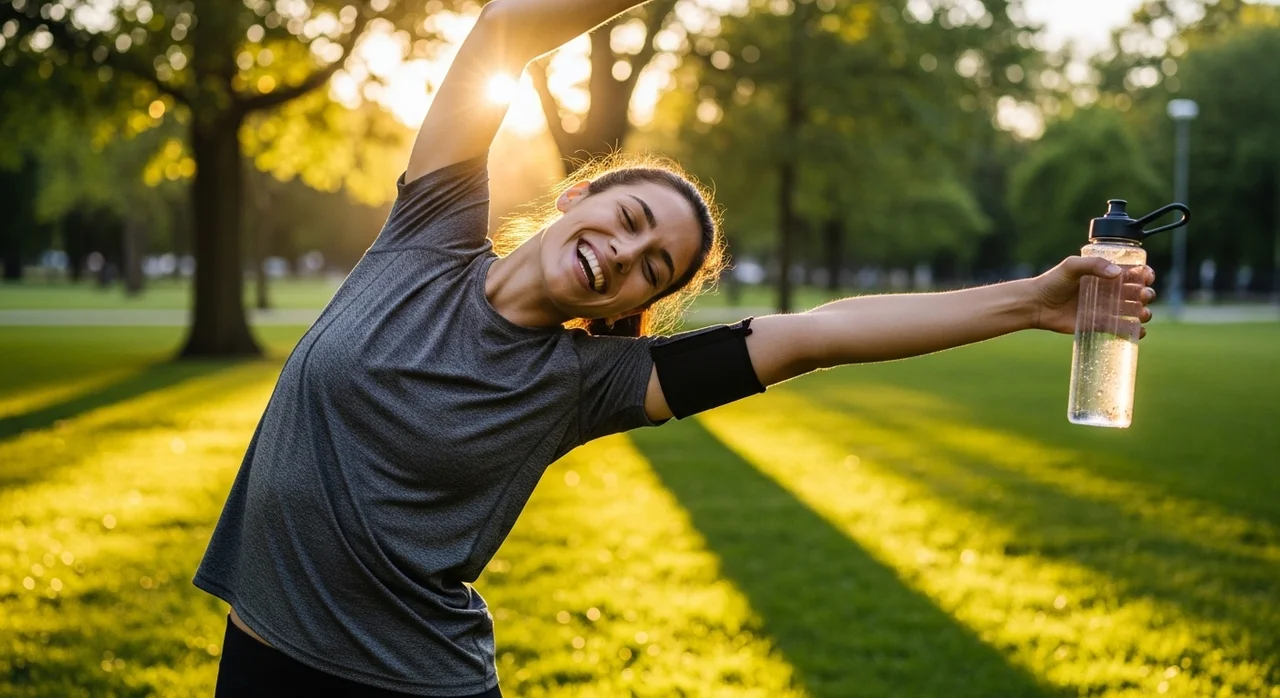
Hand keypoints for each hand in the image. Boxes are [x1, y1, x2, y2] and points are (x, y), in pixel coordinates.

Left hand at [1030, 256, 1156, 338]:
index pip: (1133, 272)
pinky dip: (1134, 331)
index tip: (1146, 277)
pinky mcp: (1099, 324)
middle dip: (1146, 294)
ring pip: (1133, 311)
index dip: (1145, 274)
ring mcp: (1105, 308)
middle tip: (1141, 296)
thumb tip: (1117, 273)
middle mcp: (1109, 291)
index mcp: (1105, 273)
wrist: (1036, 305)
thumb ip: (1092, 265)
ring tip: (1141, 314)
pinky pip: (1121, 329)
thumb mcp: (1071, 267)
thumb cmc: (1052, 282)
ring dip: (1144, 313)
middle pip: (1137, 292)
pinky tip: (1139, 332)